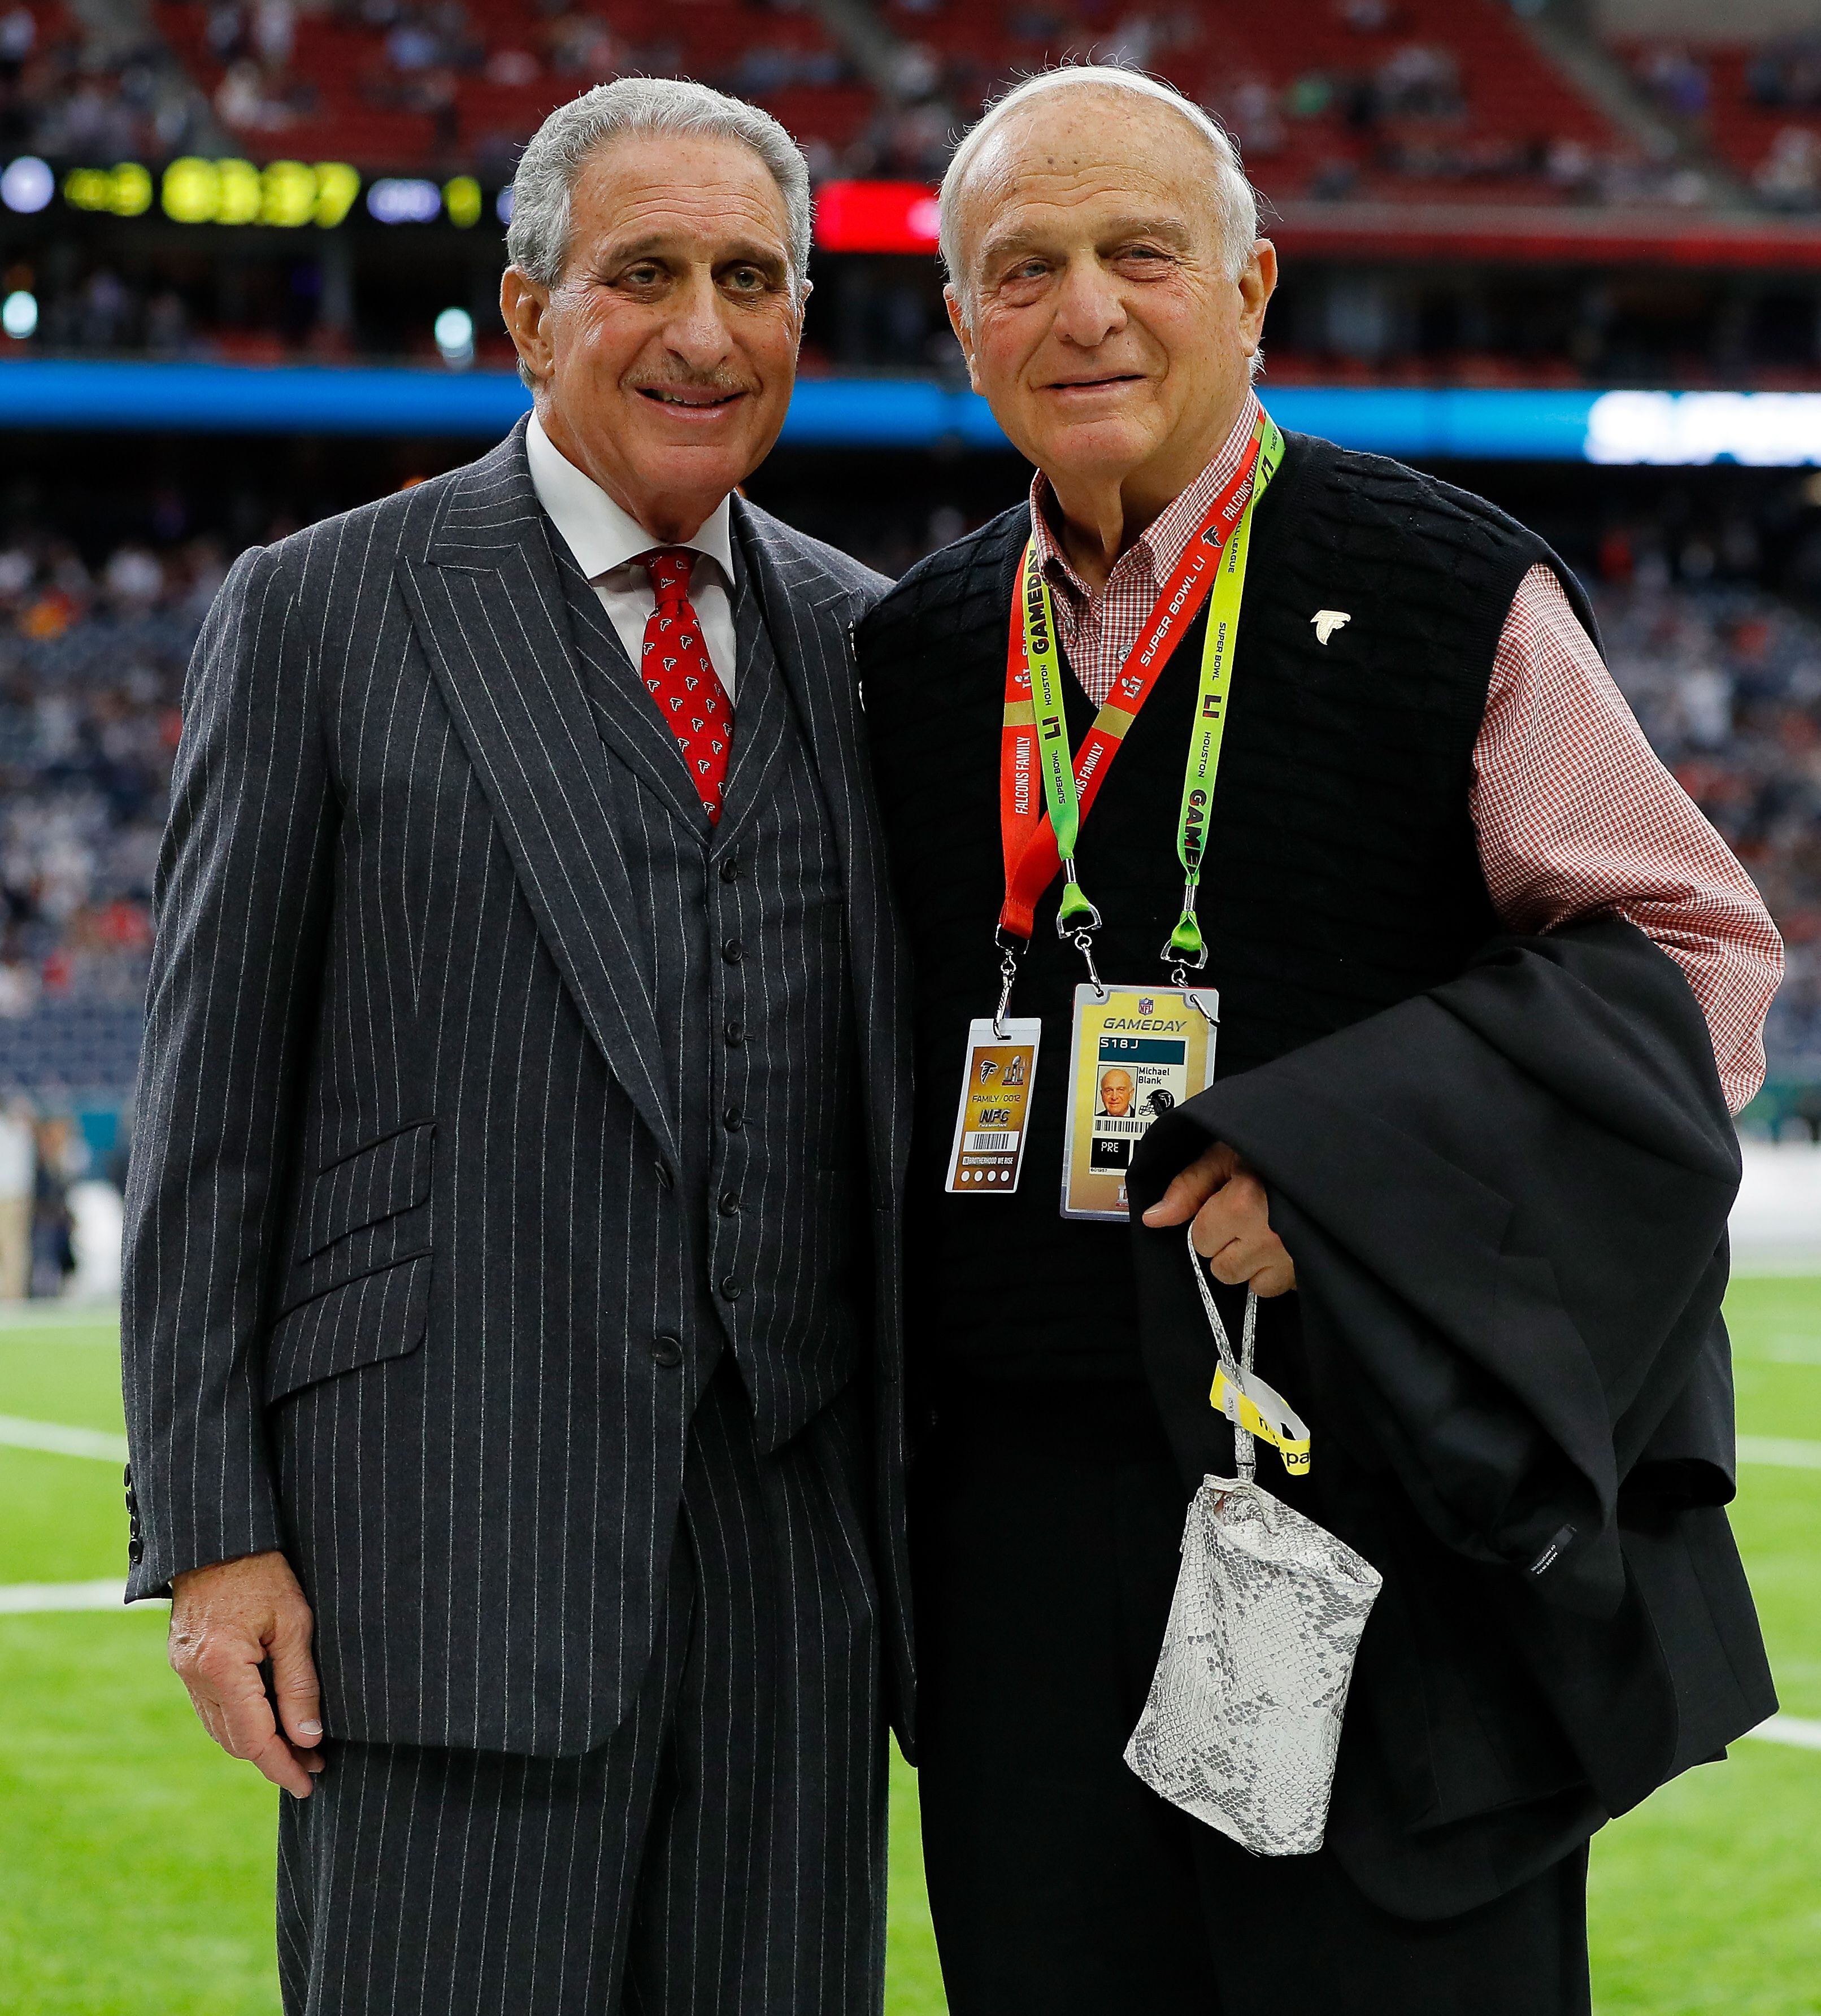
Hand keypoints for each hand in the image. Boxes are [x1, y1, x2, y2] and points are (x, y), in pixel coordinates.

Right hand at [168, 1550, 324, 1796]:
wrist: (218, 1536)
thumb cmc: (263, 1571)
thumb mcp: (294, 1622)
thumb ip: (300, 1684)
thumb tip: (309, 1738)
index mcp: (221, 1667)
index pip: (254, 1738)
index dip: (283, 1766)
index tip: (310, 1783)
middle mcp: (195, 1676)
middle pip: (235, 1740)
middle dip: (275, 1758)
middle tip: (315, 1763)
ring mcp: (185, 1670)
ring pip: (221, 1729)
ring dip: (258, 1743)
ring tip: (301, 1746)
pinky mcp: (186, 1661)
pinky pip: (213, 1707)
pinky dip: (242, 1721)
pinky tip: (271, 1717)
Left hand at [1141, 1139, 1296, 1297]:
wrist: (1326, 1158)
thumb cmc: (1273, 1151)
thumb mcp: (1226, 1155)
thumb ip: (1188, 1186)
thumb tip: (1153, 1219)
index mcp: (1243, 1204)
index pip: (1201, 1240)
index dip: (1209, 1223)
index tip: (1227, 1206)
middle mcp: (1268, 1237)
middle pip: (1223, 1269)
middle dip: (1228, 1248)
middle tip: (1247, 1220)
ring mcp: (1293, 1259)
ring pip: (1251, 1284)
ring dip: (1251, 1265)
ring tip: (1265, 1234)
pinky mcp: (1311, 1273)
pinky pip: (1279, 1289)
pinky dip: (1275, 1273)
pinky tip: (1282, 1248)